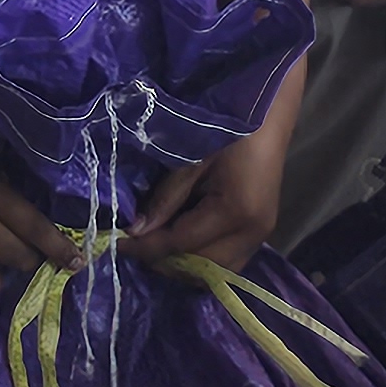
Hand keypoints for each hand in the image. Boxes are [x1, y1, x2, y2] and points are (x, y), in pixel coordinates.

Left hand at [132, 123, 289, 272]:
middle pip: (202, 269)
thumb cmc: (227, 127)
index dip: (147, 248)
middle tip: (137, 244)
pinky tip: (182, 240)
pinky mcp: (260, 233)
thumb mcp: (189, 159)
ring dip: (184, 264)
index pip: (182, 245)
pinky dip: (202, 258)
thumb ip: (165, 198)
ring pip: (217, 271)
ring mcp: (261, 236)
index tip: (118, 244)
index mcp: (235, 212)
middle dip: (166, 262)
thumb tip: (136, 231)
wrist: (267, 114)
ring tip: (157, 244)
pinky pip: (228, 260)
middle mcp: (252, 234)